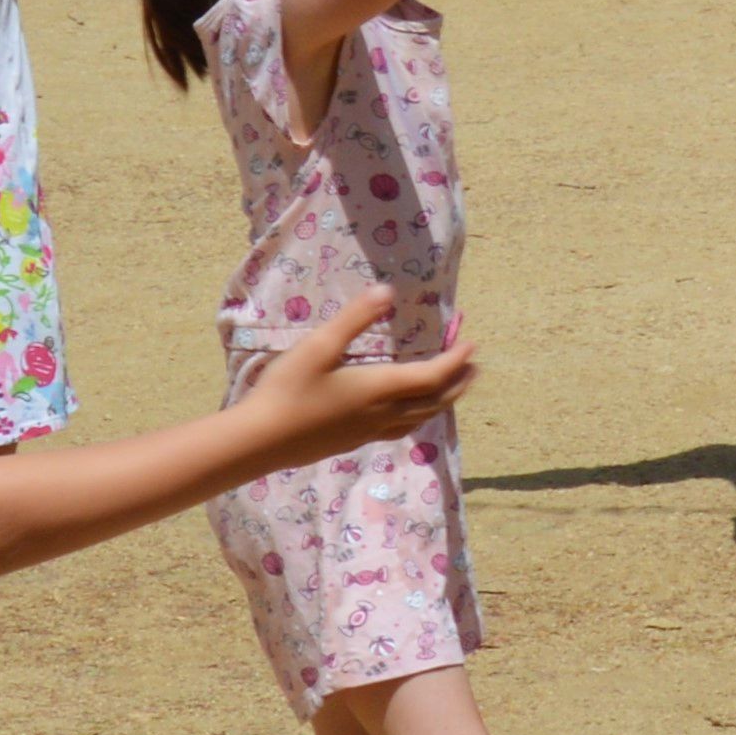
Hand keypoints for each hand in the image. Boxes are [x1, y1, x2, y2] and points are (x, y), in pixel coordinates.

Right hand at [241, 283, 480, 451]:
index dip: (455, 359)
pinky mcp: (355, 441)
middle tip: (474, 364)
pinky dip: (419, 416)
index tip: (469, 342)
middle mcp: (383, 413)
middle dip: (459, 381)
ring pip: (420, 418)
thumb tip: (388, 292)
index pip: (433, 376)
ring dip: (443, 400)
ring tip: (452, 387)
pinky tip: (406, 413)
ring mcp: (369, 431)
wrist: (261, 441)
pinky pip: (401, 428)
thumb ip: (355, 318)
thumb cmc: (289, 389)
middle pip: (435, 400)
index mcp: (380, 388)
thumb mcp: (320, 345)